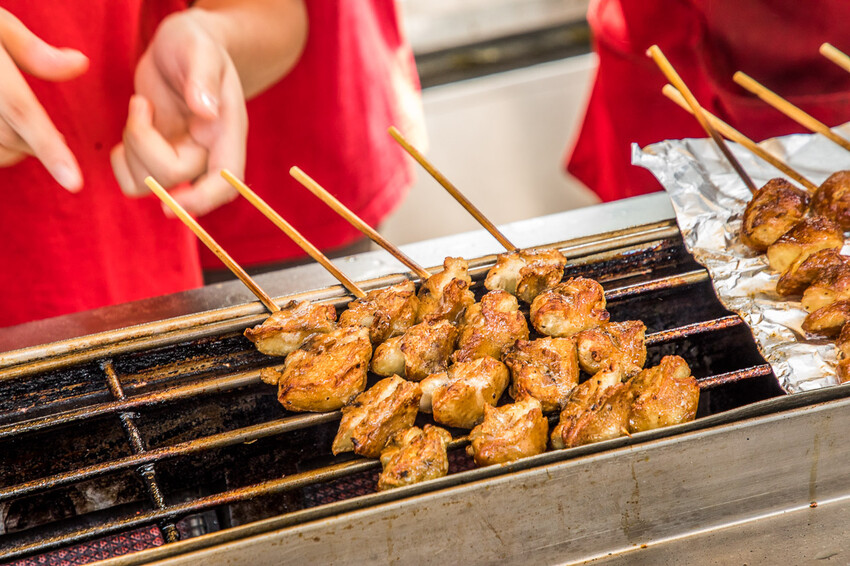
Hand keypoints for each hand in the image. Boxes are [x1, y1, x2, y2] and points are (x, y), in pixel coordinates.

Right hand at [0, 9, 87, 190]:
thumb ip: (32, 50)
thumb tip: (80, 64)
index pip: (20, 109)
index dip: (48, 148)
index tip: (74, 183)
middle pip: (8, 136)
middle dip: (38, 144)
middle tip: (58, 139)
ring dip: (15, 150)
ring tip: (24, 134)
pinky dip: (0, 152)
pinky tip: (4, 135)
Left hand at [111, 9, 246, 215]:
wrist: (181, 46)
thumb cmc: (195, 44)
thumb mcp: (200, 50)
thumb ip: (203, 79)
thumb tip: (206, 112)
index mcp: (227, 134)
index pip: (226, 183)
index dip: (202, 200)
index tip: (172, 203)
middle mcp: (207, 154)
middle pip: (175, 180)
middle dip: (144, 145)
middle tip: (141, 104)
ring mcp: (181, 159)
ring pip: (149, 185)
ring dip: (131, 150)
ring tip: (141, 109)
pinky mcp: (156, 159)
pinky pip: (134, 183)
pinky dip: (122, 161)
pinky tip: (132, 127)